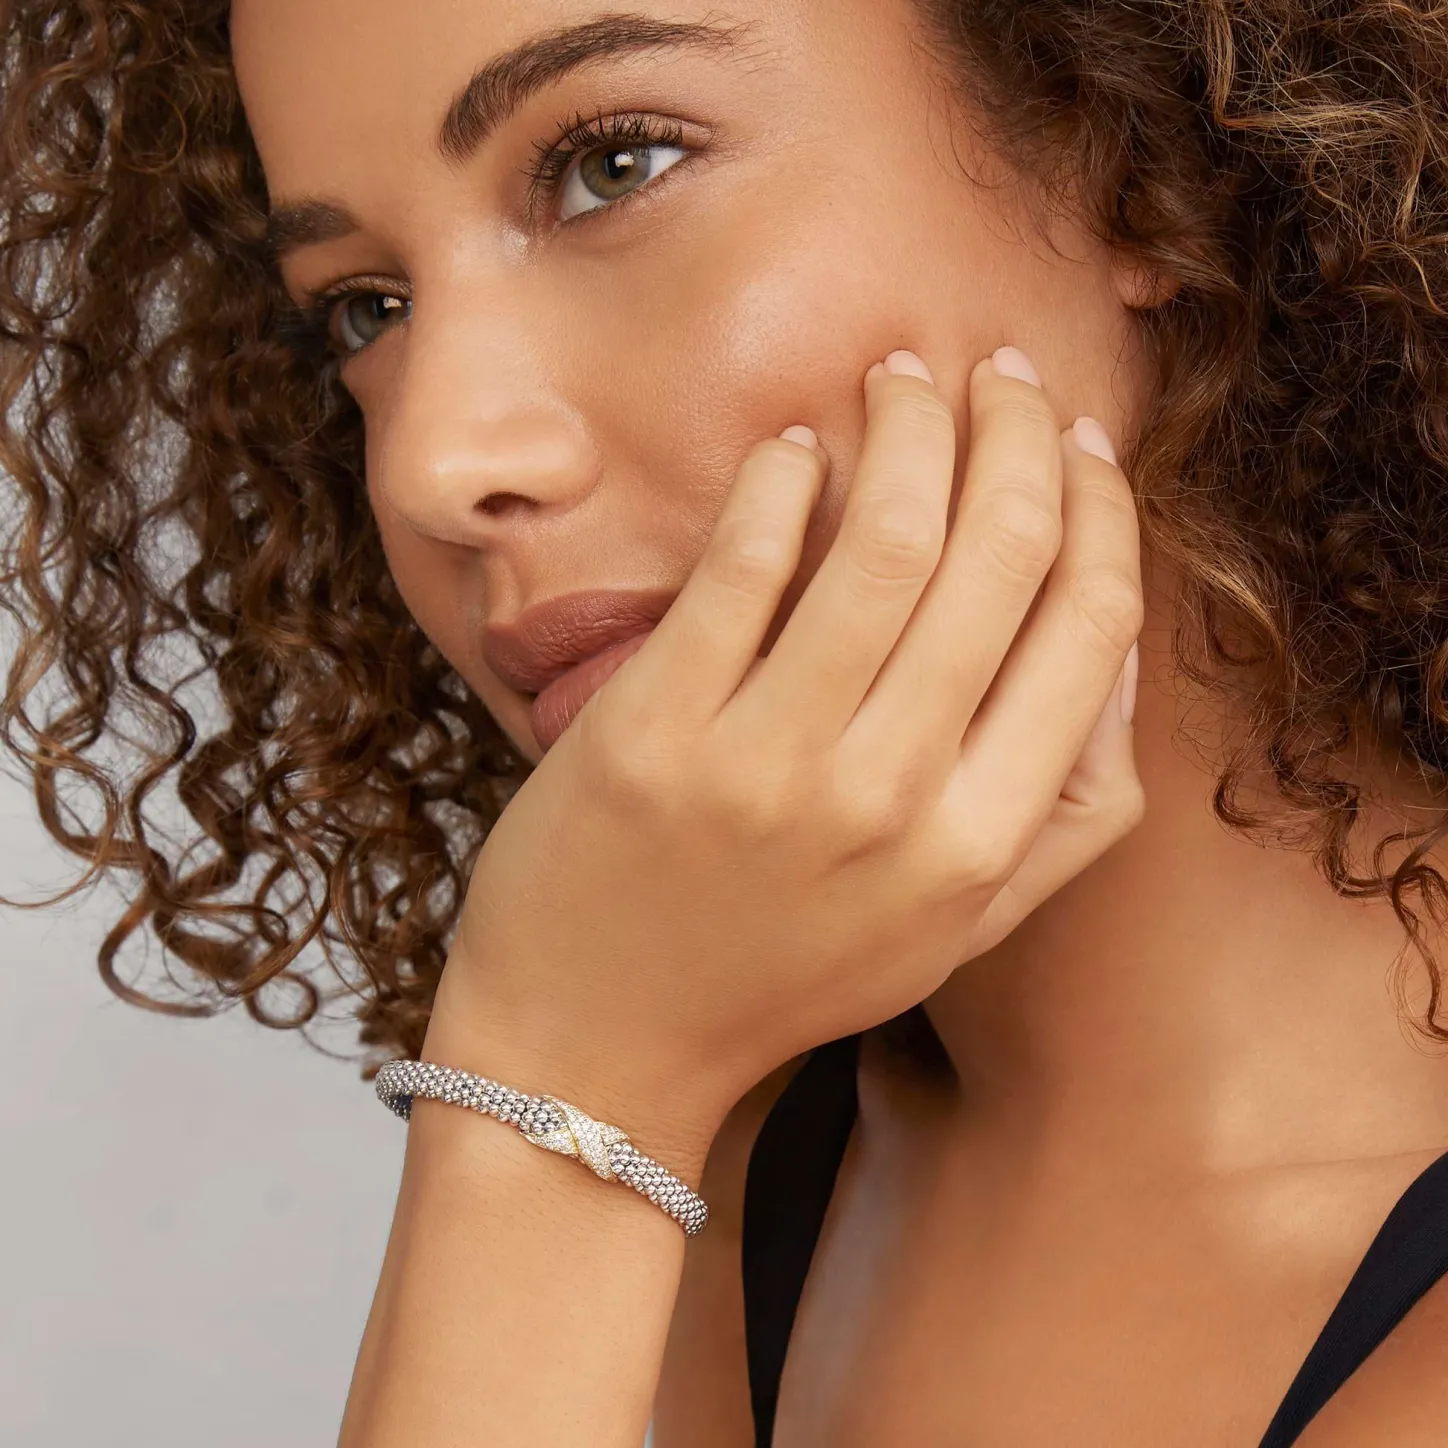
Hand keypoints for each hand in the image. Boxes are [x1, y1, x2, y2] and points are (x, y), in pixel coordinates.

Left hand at [427, 348, 1143, 1172]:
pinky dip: (780, 477)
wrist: (599, 1051)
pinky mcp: (653, 729)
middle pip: (999, 559)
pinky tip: (794, 446)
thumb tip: (1109, 641)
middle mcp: (890, 802)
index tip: (1080, 443)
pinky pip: (742, 562)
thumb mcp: (952, 930)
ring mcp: (767, 763)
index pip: (1088, 631)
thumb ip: (1059, 811)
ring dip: (908, 428)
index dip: (1100, 510)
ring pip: (884, 539)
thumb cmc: (780, 975)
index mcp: (979, 848)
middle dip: (1015, 434)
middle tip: (999, 376)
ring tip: (900, 380)